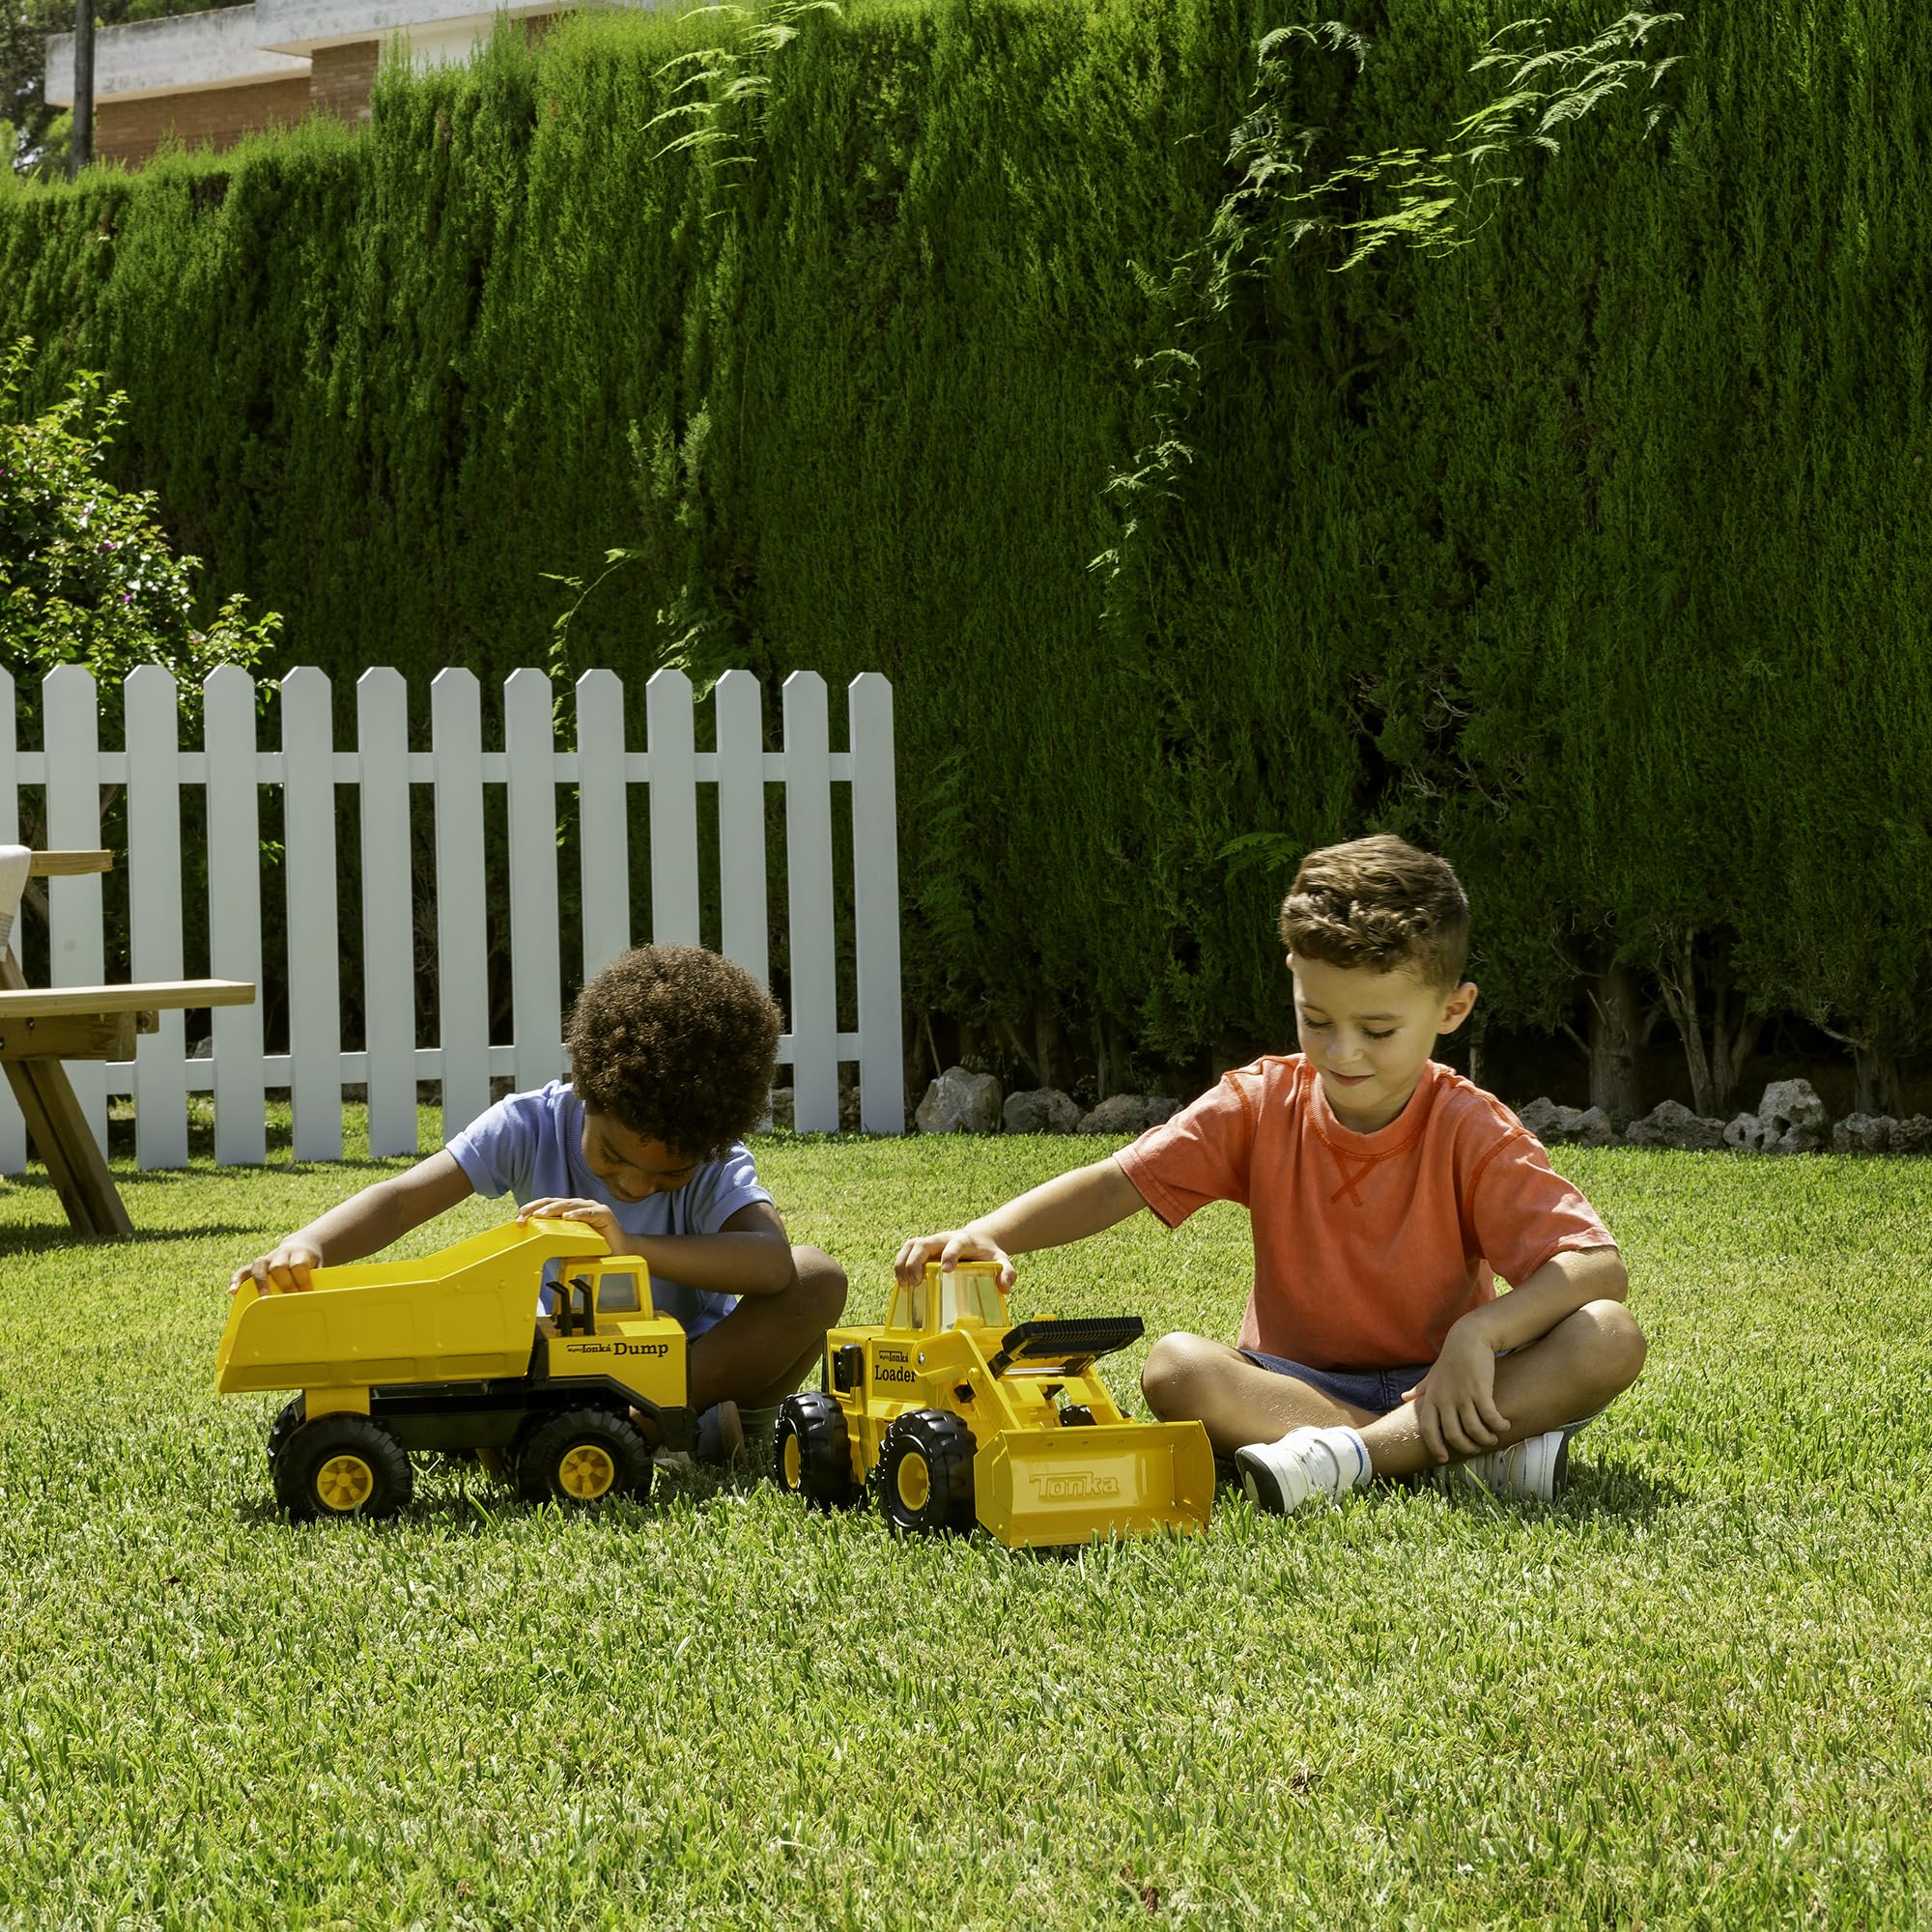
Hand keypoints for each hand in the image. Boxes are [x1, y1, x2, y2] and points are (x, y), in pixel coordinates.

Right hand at [229, 1239, 322, 1295]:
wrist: (303, 1246)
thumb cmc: (312, 1264)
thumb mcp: (319, 1267)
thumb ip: (318, 1280)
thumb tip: (321, 1301)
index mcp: (300, 1254)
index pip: (299, 1265)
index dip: (303, 1280)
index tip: (307, 1295)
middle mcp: (282, 1255)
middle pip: (279, 1266)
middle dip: (284, 1284)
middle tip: (290, 1299)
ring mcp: (268, 1259)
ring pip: (260, 1266)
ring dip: (261, 1283)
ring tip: (263, 1297)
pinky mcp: (256, 1266)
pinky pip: (243, 1271)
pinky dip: (236, 1280)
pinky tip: (233, 1291)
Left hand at [518, 1197, 622, 1251]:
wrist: (620, 1255)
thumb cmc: (594, 1250)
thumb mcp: (568, 1247)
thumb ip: (554, 1242)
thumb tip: (531, 1246)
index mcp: (569, 1211)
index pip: (547, 1206)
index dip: (531, 1210)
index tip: (518, 1219)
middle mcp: (579, 1206)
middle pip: (554, 1202)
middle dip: (536, 1208)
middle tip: (523, 1216)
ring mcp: (592, 1208)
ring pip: (568, 1205)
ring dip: (552, 1210)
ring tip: (540, 1216)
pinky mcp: (604, 1214)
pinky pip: (589, 1213)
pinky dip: (578, 1214)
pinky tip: (567, 1217)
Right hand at [893, 1228, 1013, 1288]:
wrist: (979, 1239)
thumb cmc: (988, 1253)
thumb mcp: (1002, 1261)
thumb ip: (1007, 1272)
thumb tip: (1004, 1287)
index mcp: (964, 1241)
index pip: (955, 1245)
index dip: (949, 1255)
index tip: (946, 1270)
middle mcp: (944, 1239)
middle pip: (924, 1244)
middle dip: (916, 1262)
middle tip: (916, 1283)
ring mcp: (932, 1243)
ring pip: (911, 1245)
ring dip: (903, 1263)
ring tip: (904, 1285)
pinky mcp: (923, 1248)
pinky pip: (907, 1251)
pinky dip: (900, 1264)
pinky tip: (901, 1282)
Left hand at [1402, 1324, 1511, 1462]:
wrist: (1469, 1338)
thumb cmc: (1450, 1359)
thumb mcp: (1432, 1374)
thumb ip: (1420, 1389)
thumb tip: (1403, 1398)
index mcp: (1432, 1398)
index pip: (1427, 1428)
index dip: (1435, 1446)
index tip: (1443, 1459)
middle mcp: (1445, 1399)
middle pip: (1452, 1434)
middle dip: (1466, 1446)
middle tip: (1476, 1448)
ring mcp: (1462, 1395)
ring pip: (1473, 1429)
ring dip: (1485, 1438)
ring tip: (1493, 1438)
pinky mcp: (1480, 1389)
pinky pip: (1490, 1416)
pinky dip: (1498, 1425)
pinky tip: (1504, 1425)